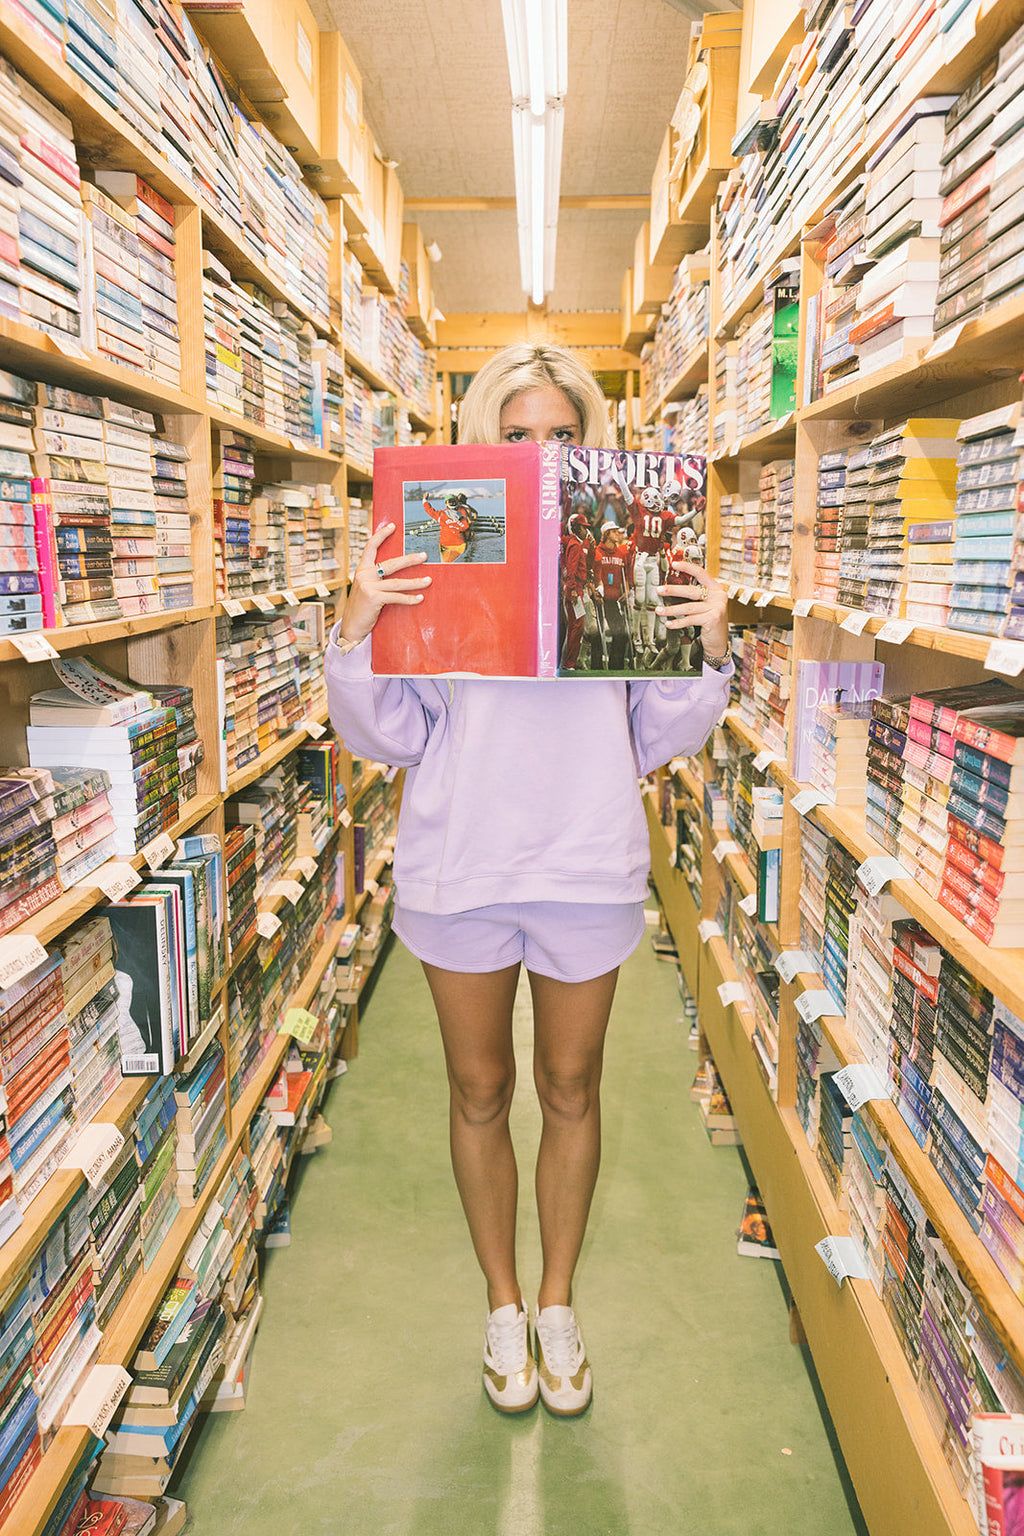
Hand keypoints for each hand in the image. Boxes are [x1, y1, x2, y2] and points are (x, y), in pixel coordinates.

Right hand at [339, 523, 430, 644]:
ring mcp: (368, 586)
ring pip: (397, 582)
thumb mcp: (366, 588)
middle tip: (424, 555)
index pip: (370, 547)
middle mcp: (364, 575)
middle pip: (391, 563)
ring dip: (415, 582)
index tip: (393, 526)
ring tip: (428, 580)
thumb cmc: (363, 607)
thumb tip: (398, 569)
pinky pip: (396, 597)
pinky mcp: (374, 598)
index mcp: (362, 569)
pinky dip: (409, 598)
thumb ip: (376, 578)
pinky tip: (420, 598)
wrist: (351, 626)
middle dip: (410, 559)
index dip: (381, 535)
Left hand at [655, 560, 727, 655]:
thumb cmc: (710, 621)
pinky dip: (678, 622)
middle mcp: (718, 596)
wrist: (719, 641)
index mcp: (716, 589)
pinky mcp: (713, 619)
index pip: (701, 573)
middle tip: (659, 590)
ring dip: (671, 609)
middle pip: (692, 591)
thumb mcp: (705, 605)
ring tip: (659, 610)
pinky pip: (690, 619)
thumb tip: (672, 589)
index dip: (688, 567)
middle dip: (673, 590)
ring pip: (689, 607)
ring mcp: (717, 607)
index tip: (674, 564)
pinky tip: (669, 624)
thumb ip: (696, 596)